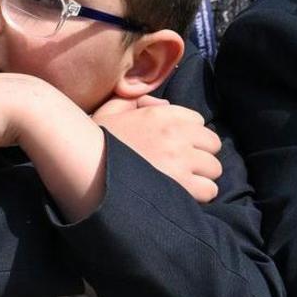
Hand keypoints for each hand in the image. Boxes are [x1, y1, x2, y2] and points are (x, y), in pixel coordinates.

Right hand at [93, 95, 223, 204]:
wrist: (83, 166)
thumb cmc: (94, 140)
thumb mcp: (111, 110)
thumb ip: (136, 101)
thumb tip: (163, 105)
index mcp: (163, 115)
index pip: (199, 122)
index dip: (188, 135)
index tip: (174, 146)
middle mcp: (176, 134)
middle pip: (212, 144)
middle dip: (200, 155)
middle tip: (181, 166)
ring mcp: (180, 160)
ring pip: (214, 169)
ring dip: (201, 176)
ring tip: (182, 183)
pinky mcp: (181, 185)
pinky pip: (209, 190)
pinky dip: (199, 195)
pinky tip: (182, 196)